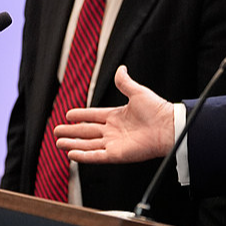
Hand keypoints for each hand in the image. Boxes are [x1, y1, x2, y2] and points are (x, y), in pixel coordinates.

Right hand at [53, 65, 174, 163]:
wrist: (168, 126)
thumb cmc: (157, 110)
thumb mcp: (137, 92)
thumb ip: (125, 82)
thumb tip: (121, 68)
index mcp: (116, 116)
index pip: (93, 116)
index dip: (80, 115)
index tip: (68, 115)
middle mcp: (113, 130)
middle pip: (87, 131)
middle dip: (71, 132)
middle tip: (57, 131)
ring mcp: (114, 143)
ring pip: (88, 144)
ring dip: (73, 144)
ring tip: (58, 142)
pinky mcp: (116, 154)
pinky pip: (96, 156)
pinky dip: (83, 156)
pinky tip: (71, 153)